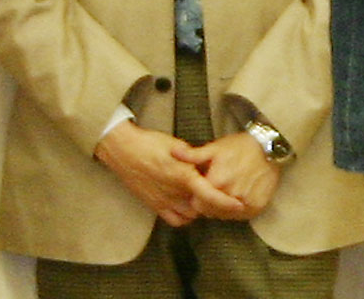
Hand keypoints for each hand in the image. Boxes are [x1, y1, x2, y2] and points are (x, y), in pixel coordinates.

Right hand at [94, 120, 244, 226]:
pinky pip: (174, 220)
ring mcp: (164, 201)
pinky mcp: (154, 205)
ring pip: (190, 216)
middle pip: (202, 207)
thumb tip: (205, 164)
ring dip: (199, 210)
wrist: (124, 150)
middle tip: (221, 196)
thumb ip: (194, 158)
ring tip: (204, 200)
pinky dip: (184, 217)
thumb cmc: (151, 143)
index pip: (210, 194)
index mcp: (184, 175)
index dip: (226, 201)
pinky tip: (188, 207)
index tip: (238, 204)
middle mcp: (175, 192)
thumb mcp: (178, 145)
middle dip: (213, 204)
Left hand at [171, 132, 280, 220]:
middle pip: (210, 212)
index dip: (198, 197)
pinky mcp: (257, 207)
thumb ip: (192, 155)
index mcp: (217, 182)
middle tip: (218, 187)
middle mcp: (230, 196)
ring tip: (229, 189)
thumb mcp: (215, 148)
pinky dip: (237, 208)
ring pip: (225, 215)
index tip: (205, 187)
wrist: (270, 147)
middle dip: (210, 203)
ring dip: (223, 207)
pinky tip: (240, 193)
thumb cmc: (240, 147)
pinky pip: (240, 215)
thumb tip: (172, 153)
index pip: (197, 204)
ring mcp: (245, 203)